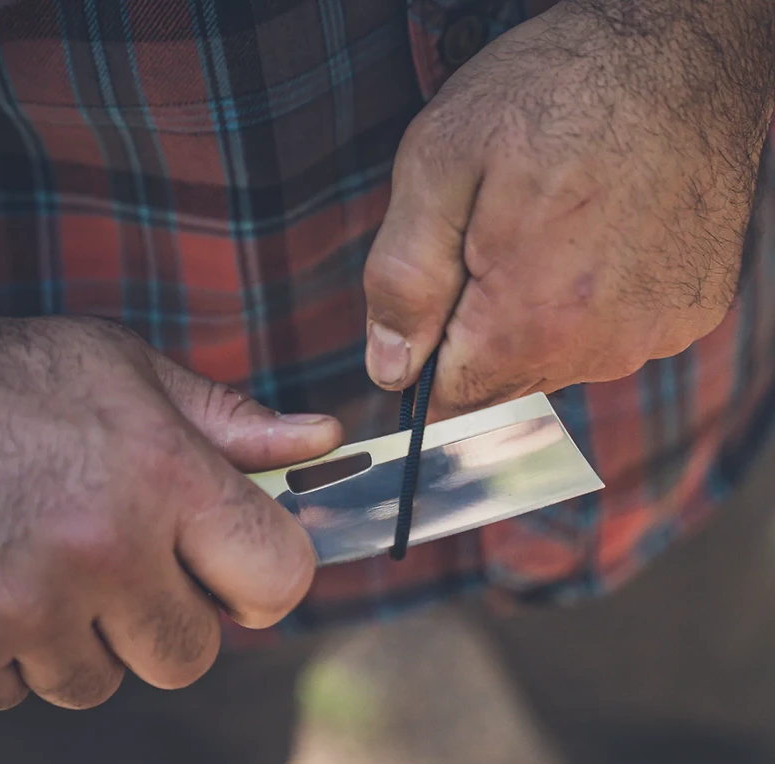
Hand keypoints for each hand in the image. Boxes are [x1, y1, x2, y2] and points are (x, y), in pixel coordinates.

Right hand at [0, 316, 341, 709]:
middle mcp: (107, 549)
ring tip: (56, 561)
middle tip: (134, 561)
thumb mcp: (130, 372)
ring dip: (92, 636)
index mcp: (166, 475)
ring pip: (103, 678)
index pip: (278, 576)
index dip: (270, 579)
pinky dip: (23, 650)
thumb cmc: (16, 381)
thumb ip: (234, 419)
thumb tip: (323, 438)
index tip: (244, 567)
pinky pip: (25, 688)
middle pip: (191, 652)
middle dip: (173, 617)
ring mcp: (30, 605)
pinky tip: (6, 581)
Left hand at [364, 1, 773, 415]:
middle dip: (482, 328)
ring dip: (540, 314)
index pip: (453, 400)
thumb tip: (389, 369)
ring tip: (554, 227)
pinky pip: (613, 334)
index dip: (429, 356)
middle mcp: (601, 348)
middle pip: (507, 381)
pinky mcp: (689, 314)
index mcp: (531, 323)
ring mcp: (654, 334)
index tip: (438, 297)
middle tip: (495, 237)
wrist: (684, 48)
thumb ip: (404, 280)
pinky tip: (603, 236)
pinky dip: (594, 301)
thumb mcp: (441, 165)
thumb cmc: (556, 91)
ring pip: (560, 359)